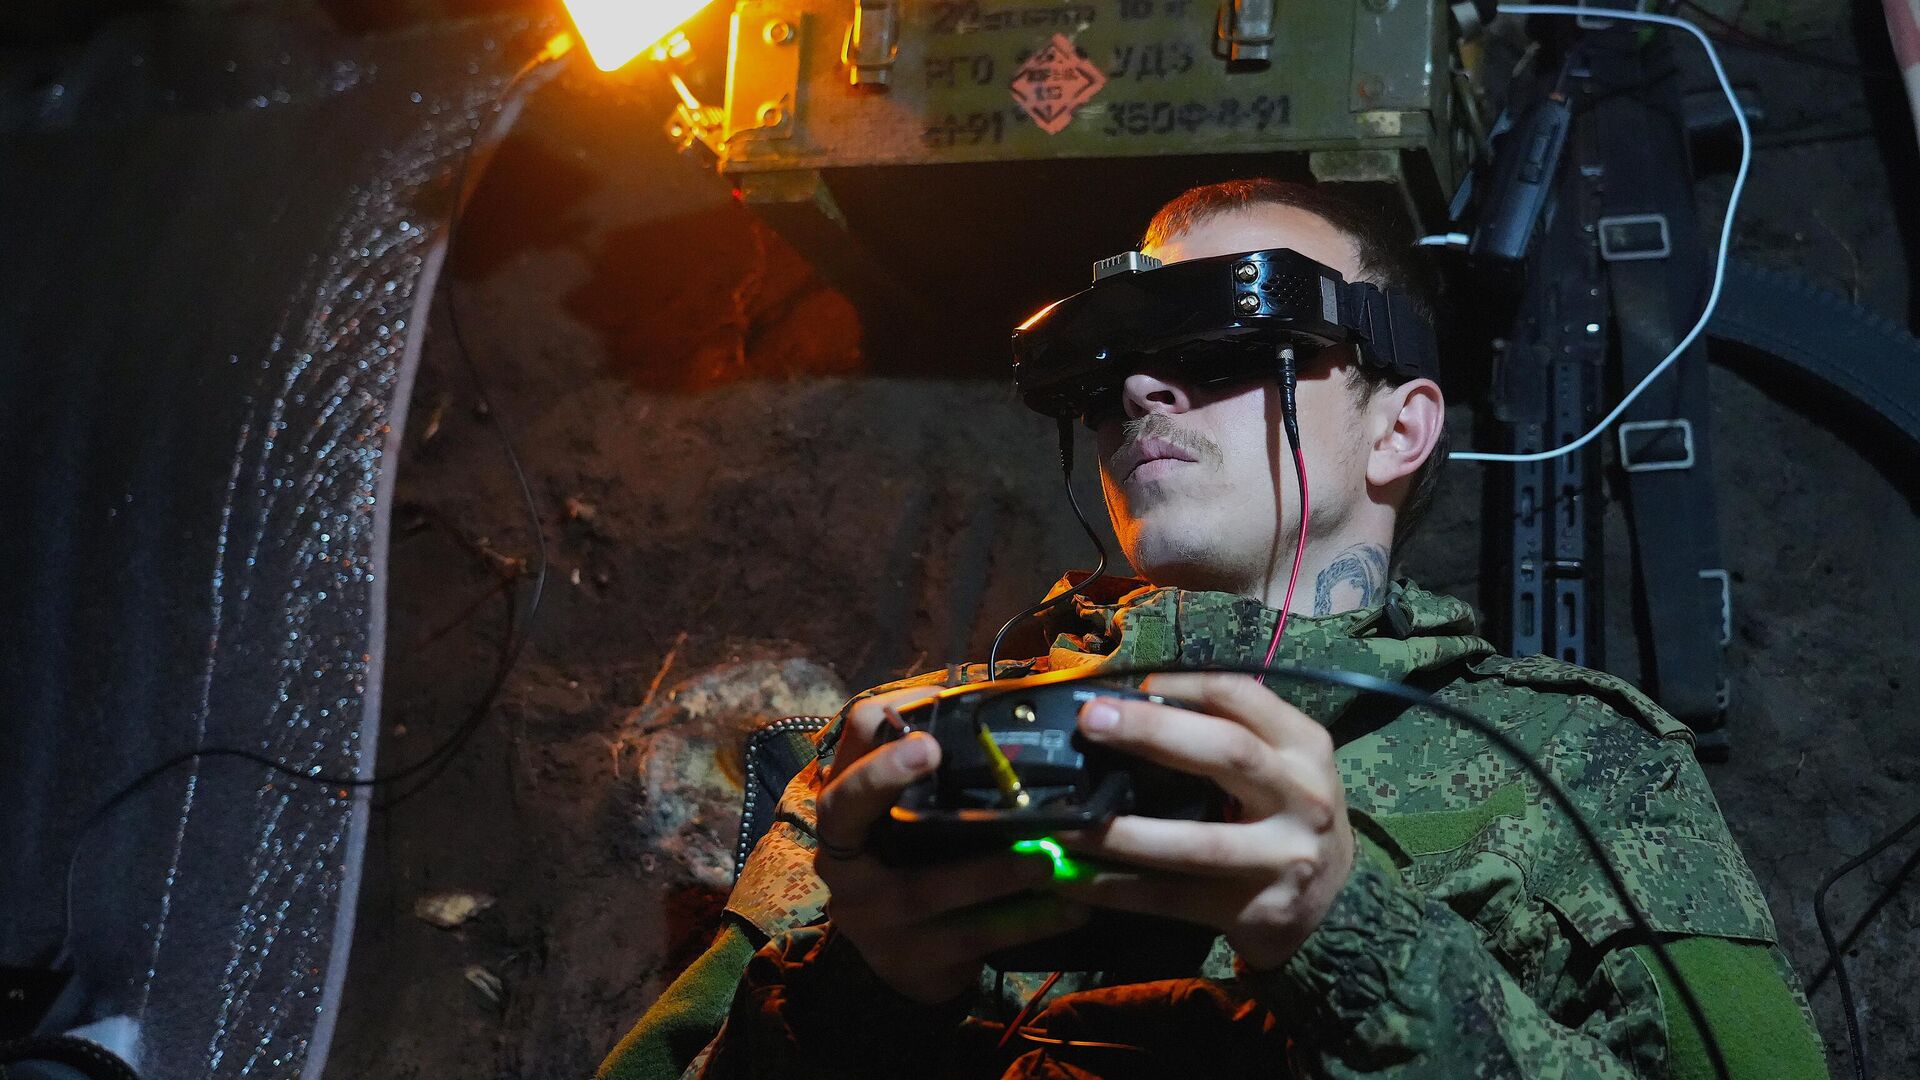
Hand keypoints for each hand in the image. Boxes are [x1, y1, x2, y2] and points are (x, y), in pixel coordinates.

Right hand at [813, 685, 1089, 1003]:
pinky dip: (1024, 922)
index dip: (878, 725)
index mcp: (848, 811)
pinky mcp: (904, 962)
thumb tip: (1014, 701)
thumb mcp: (924, 820)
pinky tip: (1069, 907)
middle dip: (880, 776)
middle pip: (844, 808)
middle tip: (931, 748)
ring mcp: (867, 915)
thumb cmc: (925, 866)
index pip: (845, 751)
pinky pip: (969, 939)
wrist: (912, 961)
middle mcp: (842, 859)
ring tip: (1046, 857)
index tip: (926, 715)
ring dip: (990, 871)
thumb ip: (949, 771)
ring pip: (925, 888)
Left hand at [1054, 673, 1353, 970]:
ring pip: (1195, 842)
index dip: (1181, 685)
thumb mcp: (1281, 765)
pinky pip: (1176, 898)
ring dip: (1123, 833)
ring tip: (1067, 821)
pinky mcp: (1258, 908)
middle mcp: (1301, 796)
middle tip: (1091, 722)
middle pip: (1226, 752)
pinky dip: (1120, 889)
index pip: (1241, 696)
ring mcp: (1284, 857)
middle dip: (1152, 733)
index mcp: (1303, 746)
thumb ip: (1228, 734)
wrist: (1337, 904)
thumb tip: (1131, 707)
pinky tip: (1076, 879)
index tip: (1128, 687)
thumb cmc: (1289, 815)